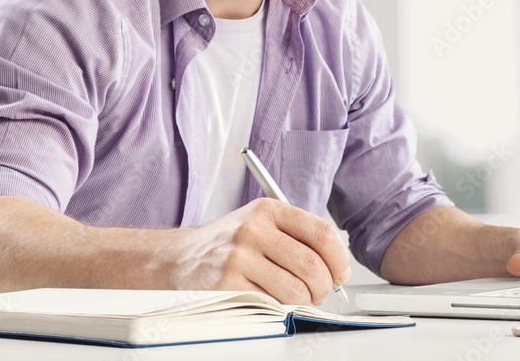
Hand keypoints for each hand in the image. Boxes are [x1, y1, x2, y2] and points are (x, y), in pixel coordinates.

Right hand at [173, 198, 351, 304]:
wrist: (179, 259)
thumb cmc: (228, 244)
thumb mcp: (259, 223)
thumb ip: (296, 236)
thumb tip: (336, 264)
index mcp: (268, 210)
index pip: (321, 232)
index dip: (339, 258)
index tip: (341, 272)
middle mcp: (253, 229)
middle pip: (312, 265)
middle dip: (325, 286)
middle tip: (320, 292)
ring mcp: (239, 257)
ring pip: (295, 290)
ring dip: (304, 302)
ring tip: (296, 298)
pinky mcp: (227, 285)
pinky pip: (271, 305)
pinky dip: (279, 309)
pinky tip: (271, 301)